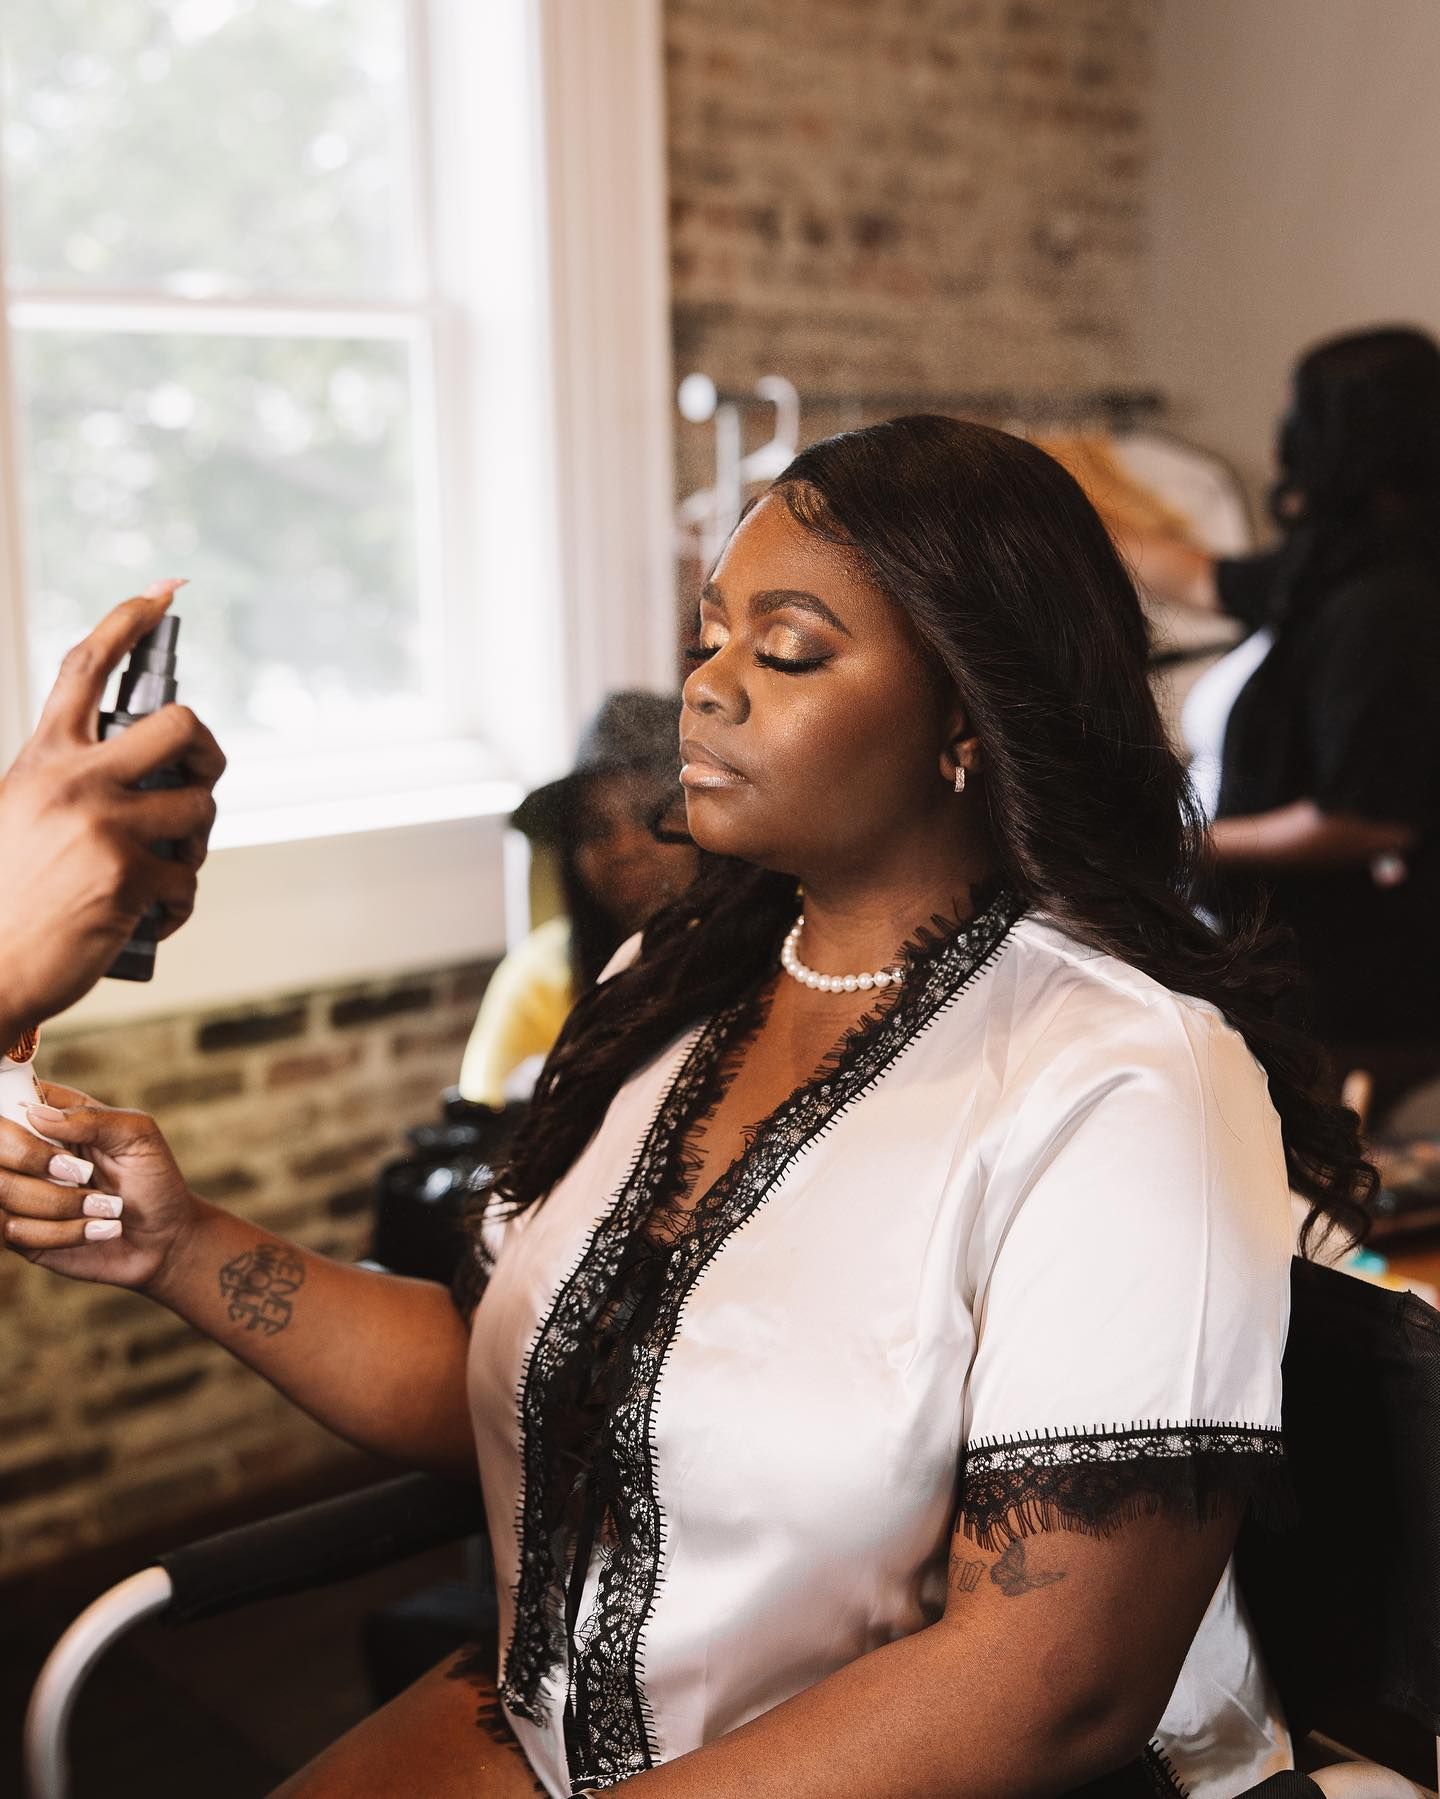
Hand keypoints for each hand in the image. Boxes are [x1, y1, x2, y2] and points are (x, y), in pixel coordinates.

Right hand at [0, 583, 225, 1037]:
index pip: (87, 667)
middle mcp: (74, 780)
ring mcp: (104, 825)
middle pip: (182, 725)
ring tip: (164, 868)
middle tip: (199, 778)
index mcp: (44, 757)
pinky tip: (150, 917)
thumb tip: (150, 773)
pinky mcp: (129, 876)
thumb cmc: (8, 894)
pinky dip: (177, 903)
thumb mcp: (21, 812)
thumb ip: (72, 780)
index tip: (163, 590)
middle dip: (208, 753)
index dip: (128, 620)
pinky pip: (189, 877)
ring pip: (199, 807)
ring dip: (194, 842)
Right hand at [0, 1082, 201, 1292]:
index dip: (15, 1110)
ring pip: (3, 1190)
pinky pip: (13, 1231)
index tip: (47, 1129)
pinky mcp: (20, 1234)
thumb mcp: (137, 1136)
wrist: (164, 1239)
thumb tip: (37, 1114)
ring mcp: (20, 1192)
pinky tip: (95, 1230)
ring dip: (60, 1203)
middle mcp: (27, 1151)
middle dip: (35, 1159)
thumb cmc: (154, 1179)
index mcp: (52, 1115)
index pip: (10, 1097)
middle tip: (85, 1173)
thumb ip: (91, 1119)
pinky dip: (61, 1233)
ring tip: (105, 1207)